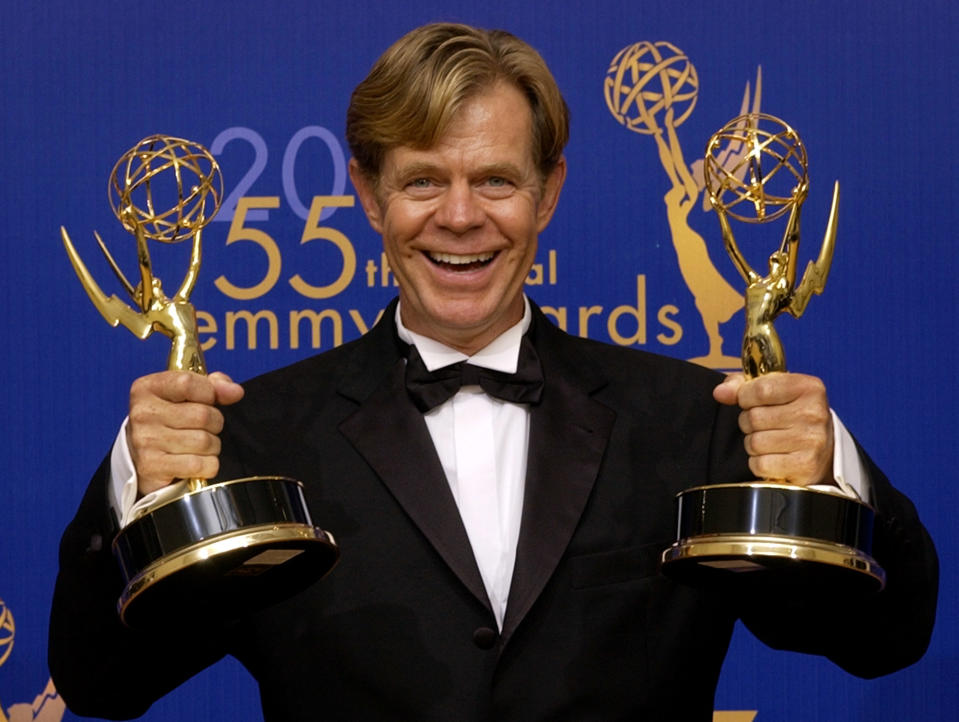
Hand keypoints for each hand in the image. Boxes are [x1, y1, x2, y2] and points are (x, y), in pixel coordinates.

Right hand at [127, 370, 243, 495]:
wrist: (143, 459)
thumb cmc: (170, 423)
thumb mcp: (187, 396)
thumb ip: (213, 386)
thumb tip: (235, 391)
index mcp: (147, 388)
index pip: (188, 382)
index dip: (209, 393)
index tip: (208, 401)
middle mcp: (142, 413)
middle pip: (203, 415)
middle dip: (214, 423)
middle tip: (204, 428)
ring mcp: (145, 440)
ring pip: (204, 441)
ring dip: (212, 446)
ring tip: (198, 446)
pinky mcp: (152, 467)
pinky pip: (199, 465)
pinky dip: (207, 466)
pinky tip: (195, 462)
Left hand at [713, 372, 833, 485]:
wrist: (823, 452)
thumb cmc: (793, 417)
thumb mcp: (775, 391)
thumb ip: (743, 385)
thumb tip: (720, 392)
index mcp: (808, 388)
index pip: (760, 389)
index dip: (745, 397)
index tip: (750, 401)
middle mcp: (813, 413)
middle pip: (753, 417)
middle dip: (749, 422)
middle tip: (766, 425)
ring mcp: (811, 441)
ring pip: (754, 442)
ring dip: (754, 444)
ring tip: (771, 441)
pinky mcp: (804, 466)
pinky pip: (760, 464)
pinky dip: (759, 463)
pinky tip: (775, 457)